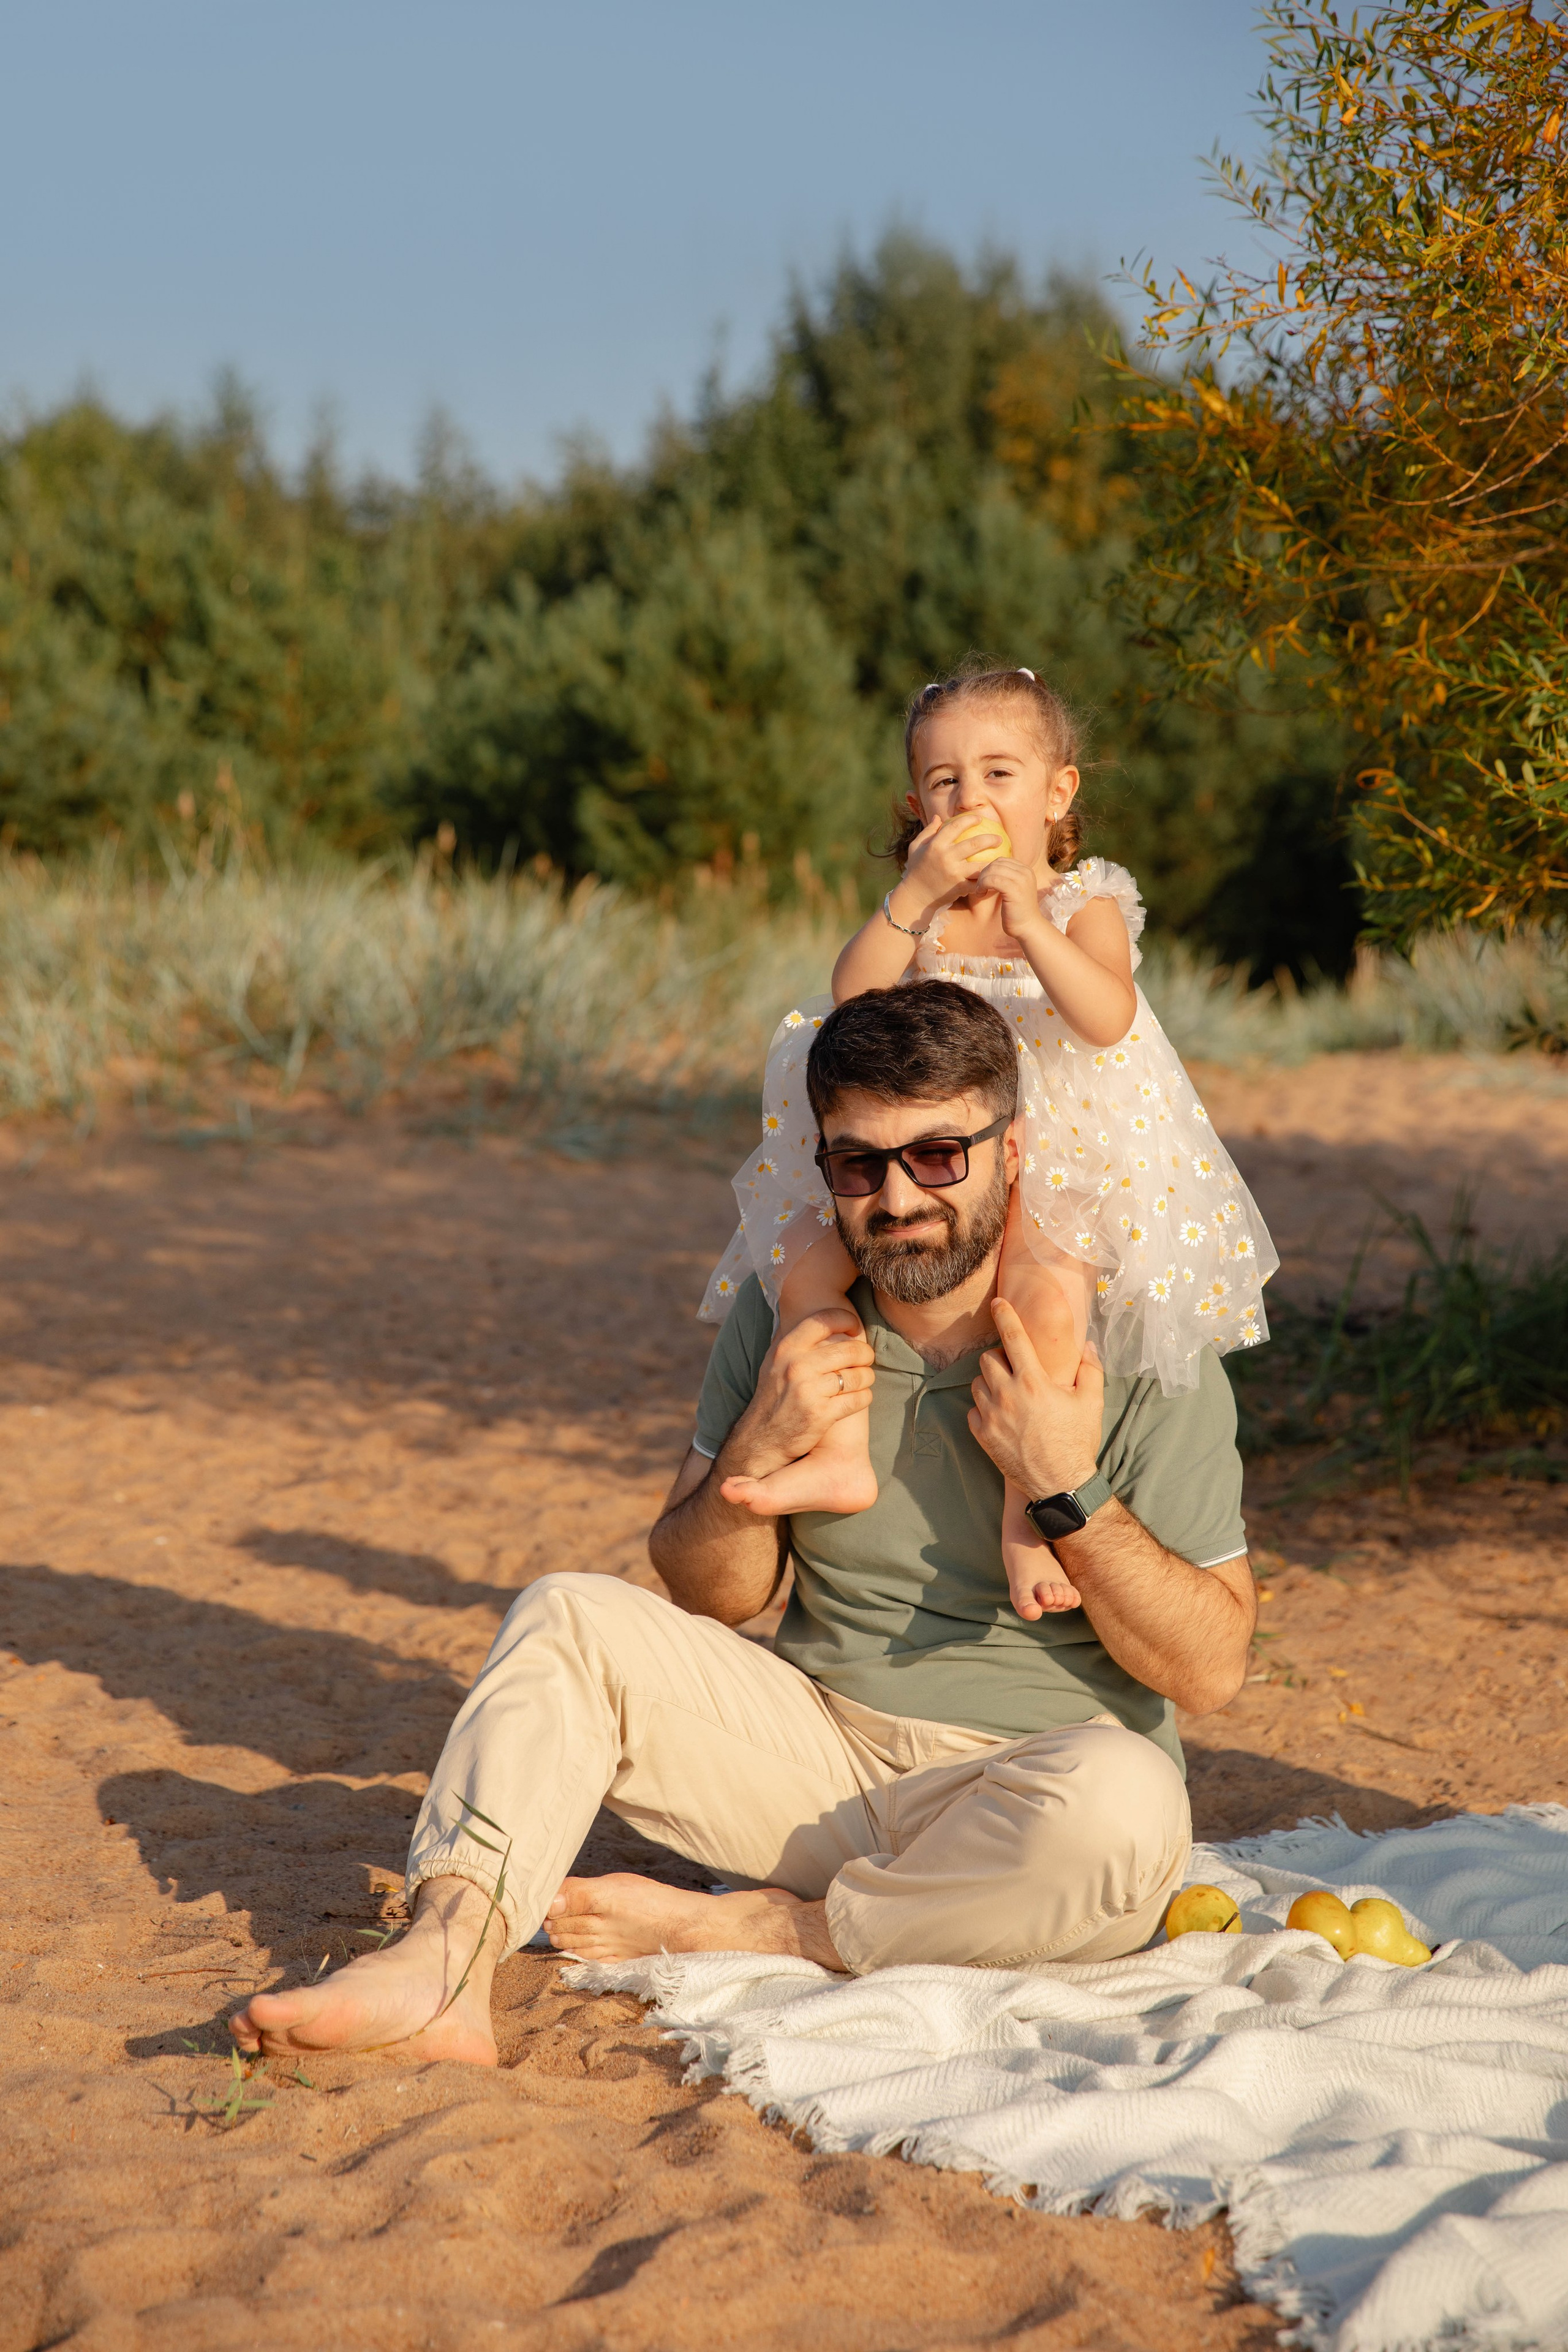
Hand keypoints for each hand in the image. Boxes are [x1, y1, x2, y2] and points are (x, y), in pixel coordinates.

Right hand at [725, 1307, 875, 1481]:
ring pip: (858, 1375)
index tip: (855, 1329)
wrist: (760, 1439)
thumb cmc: (773, 1397)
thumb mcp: (774, 1362)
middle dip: (865, 1354)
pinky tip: (860, 1397)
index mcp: (786, 1349)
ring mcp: (809, 1391)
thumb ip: (794, 1340)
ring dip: (867, 1377)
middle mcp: (796, 1366)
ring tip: (864, 1379)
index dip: (847, 1320)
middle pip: (850, 1350)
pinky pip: (858, 1398)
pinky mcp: (821, 1414)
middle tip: (866, 1358)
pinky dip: (864, 1397)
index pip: (825, 1320)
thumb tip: (818, 1315)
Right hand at [897, 808, 1010, 919]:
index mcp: (936, 845)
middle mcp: (946, 857)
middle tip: (999, 838)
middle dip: (990, 839)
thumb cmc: (916, 870)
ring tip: (1002, 857)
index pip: (956, 826)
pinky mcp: (959, 887)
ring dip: (993, 860)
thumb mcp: (916, 848)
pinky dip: (987, 879)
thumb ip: (927, 832)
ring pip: (980, 864)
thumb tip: (938, 817)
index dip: (969, 820)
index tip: (980, 819)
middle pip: (974, 844)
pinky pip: (977, 882)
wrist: (916, 896)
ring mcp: (954, 873)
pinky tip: (994, 875)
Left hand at [968, 1299, 1102, 1498]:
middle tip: (1015, 1369)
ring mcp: (991, 1416)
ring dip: (990, 1382)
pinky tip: (1002, 1416)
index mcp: (1033, 1382)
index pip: (1013, 1337)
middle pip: (987, 1359)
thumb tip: (1087, 1345)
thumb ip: (1090, 1369)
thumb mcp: (1091, 1403)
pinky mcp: (982, 1435)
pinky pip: (973, 1411)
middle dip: (999, 1358)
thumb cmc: (1077, 1441)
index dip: (1005, 1315)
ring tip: (1009, 1394)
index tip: (997, 1303)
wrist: (1060, 1484)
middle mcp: (1007, 1395)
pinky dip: (983, 1408)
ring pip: (977, 1383)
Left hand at [971, 855, 1042, 941]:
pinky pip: (992, 879)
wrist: (1028, 927)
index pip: (1001, 860)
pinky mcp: (1014, 889)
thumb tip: (986, 869)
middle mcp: (1025, 871)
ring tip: (980, 892)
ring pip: (992, 870)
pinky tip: (981, 894)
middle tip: (979, 887)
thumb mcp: (1013, 890)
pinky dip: (982, 885)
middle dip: (983, 874)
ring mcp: (1021, 879)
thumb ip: (1006, 878)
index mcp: (1026, 870)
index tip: (984, 883)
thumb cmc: (1017, 912)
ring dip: (981, 880)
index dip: (988, 869)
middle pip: (996, 863)